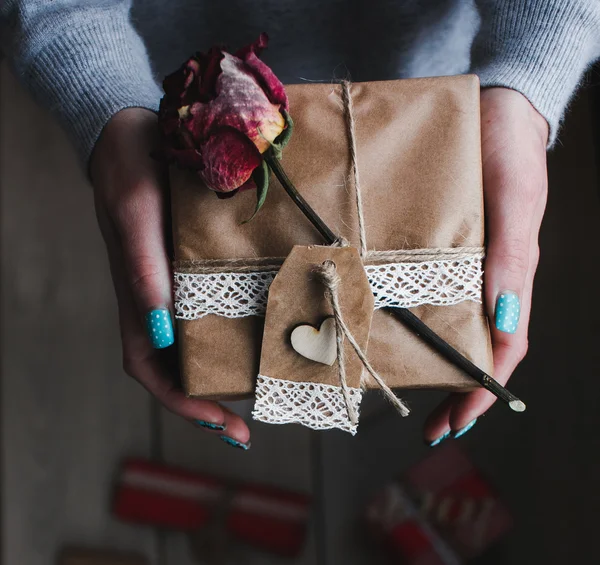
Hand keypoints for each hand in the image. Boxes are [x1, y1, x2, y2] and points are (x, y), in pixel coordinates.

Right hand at [91, 108, 250, 447]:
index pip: (150, 368)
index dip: (182, 403)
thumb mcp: (135, 217)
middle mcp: (156, 300)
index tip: (222, 424)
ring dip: (224, 369)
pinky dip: (232, 328)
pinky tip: (262, 328)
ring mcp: (175, 285)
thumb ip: (143, 271)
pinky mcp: (191, 264)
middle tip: (252, 421)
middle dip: (210, 399)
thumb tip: (159, 330)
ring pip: (196, 342)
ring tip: (265, 384)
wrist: (133, 134)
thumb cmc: (129, 172)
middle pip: (177, 366)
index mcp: (136, 298)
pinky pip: (211, 307)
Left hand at [424, 88, 548, 442]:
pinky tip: (391, 327)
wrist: (493, 108)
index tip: (456, 424)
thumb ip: (511, 257)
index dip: (482, 393)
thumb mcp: (515, 201)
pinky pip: (427, 288)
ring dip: (433, 361)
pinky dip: (415, 317)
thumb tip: (503, 320)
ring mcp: (462, 263)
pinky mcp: (440, 244)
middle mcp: (485, 277)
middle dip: (454, 391)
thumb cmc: (510, 151)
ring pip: (450, 324)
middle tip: (428, 426)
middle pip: (474, 348)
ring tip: (406, 388)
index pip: (502, 351)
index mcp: (511, 277)